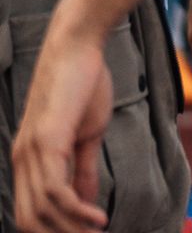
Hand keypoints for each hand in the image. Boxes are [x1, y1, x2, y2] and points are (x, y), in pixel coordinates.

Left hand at [9, 24, 111, 231]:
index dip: (55, 231)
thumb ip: (83, 169)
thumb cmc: (83, 84)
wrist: (77, 47)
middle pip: (30, 221)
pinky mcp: (47, 142)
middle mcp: (22, 160)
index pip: (30, 212)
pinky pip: (56, 191)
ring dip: (71, 230)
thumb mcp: (87, 134)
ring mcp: (31, 152)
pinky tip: (98, 218)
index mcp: (28, 159)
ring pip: (41, 212)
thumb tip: (87, 202)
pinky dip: (77, 211)